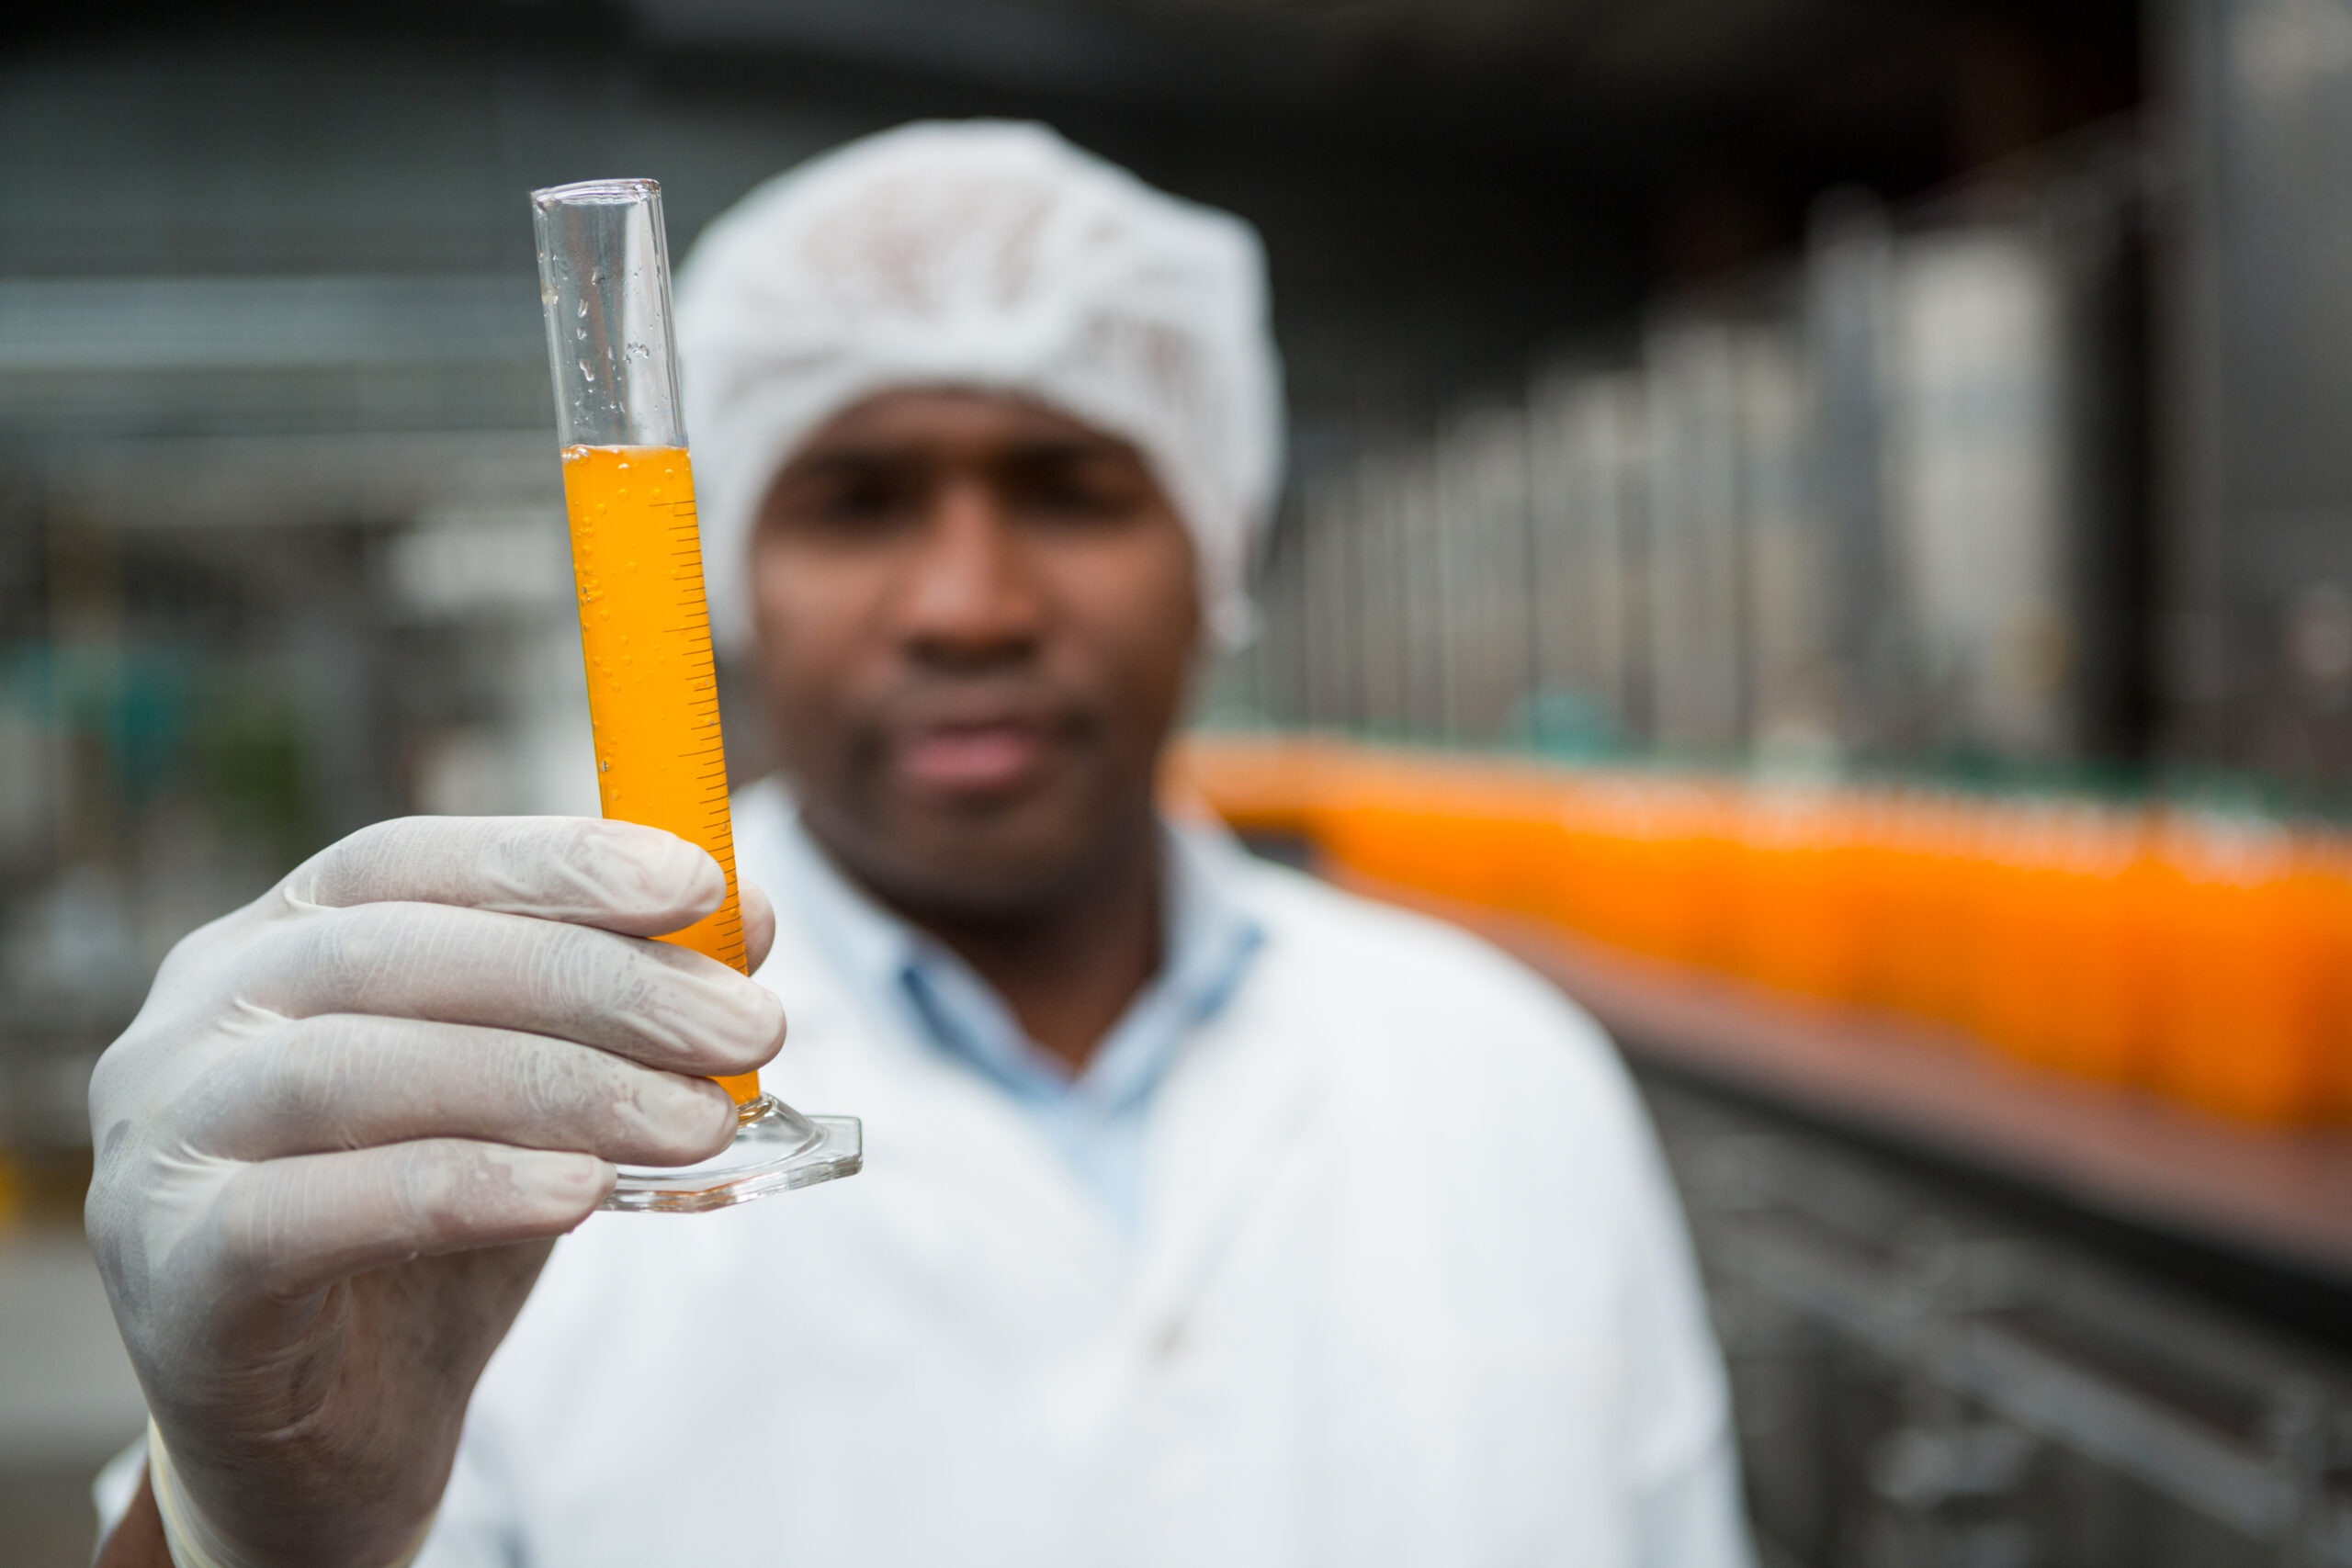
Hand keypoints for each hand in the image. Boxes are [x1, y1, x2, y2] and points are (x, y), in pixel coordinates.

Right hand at [85, 817, 783, 1567]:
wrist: (323, 1445)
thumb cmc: (428, 1238)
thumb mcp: (531, 1104)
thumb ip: (609, 1014)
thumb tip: (746, 925)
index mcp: (270, 944)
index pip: (408, 861)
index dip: (556, 861)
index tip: (708, 885)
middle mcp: (195, 1023)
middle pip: (397, 955)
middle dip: (595, 980)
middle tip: (747, 1024)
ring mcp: (161, 1145)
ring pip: (355, 1071)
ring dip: (556, 1083)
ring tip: (699, 1120)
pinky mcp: (174, 1275)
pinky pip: (310, 1211)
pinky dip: (461, 1189)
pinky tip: (580, 1194)